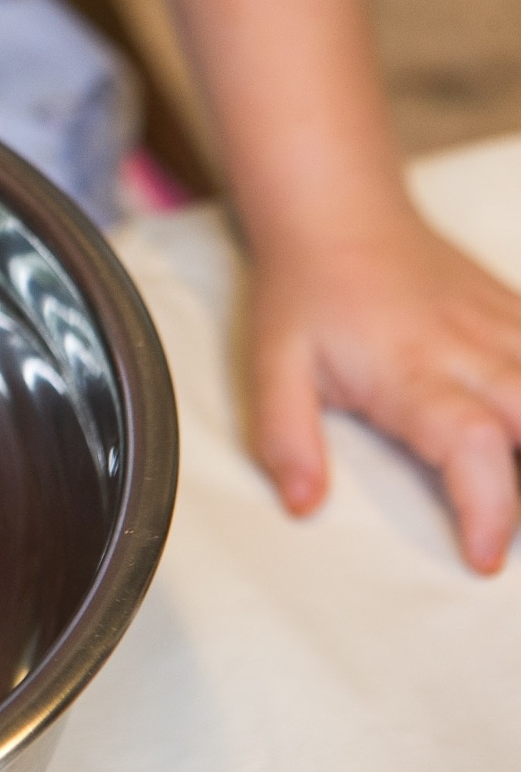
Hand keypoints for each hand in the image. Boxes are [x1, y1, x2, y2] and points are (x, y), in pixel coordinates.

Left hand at [249, 212, 520, 572]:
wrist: (337, 213)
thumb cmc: (305, 293)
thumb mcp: (274, 364)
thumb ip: (286, 436)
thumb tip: (302, 503)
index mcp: (413, 373)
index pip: (471, 445)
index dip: (489, 506)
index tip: (484, 558)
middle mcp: (474, 354)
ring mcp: (507, 332)